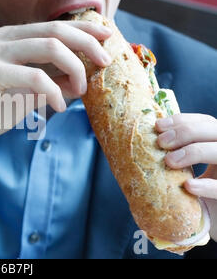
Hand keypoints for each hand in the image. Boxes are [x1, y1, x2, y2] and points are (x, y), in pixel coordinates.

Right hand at [0, 21, 112, 187]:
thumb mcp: (30, 94)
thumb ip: (55, 81)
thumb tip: (85, 77)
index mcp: (9, 38)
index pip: (54, 26)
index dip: (84, 29)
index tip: (107, 39)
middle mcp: (1, 38)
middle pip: (56, 30)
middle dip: (88, 44)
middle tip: (106, 62)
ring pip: (51, 47)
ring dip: (75, 68)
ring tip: (81, 89)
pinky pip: (36, 77)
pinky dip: (54, 92)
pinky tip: (59, 107)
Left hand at [156, 113, 216, 239]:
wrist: (201, 224)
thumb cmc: (191, 198)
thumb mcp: (182, 173)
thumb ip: (171, 158)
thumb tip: (135, 145)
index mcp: (215, 144)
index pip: (205, 122)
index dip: (183, 120)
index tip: (158, 126)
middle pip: (215, 130)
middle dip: (186, 132)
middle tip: (161, 143)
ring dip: (195, 151)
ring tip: (169, 162)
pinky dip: (207, 186)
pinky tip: (189, 186)